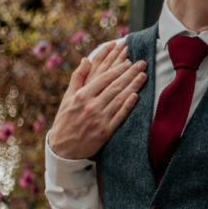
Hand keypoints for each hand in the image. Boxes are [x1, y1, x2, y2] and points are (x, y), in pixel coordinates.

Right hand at [50, 41, 146, 159]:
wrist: (63, 149)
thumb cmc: (65, 120)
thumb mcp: (67, 97)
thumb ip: (78, 77)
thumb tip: (87, 59)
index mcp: (81, 96)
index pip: (104, 79)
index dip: (118, 69)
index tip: (128, 61)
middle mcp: (91, 106)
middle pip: (115, 86)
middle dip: (130, 73)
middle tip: (142, 63)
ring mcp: (99, 119)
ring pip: (120, 99)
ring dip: (133, 86)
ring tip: (143, 76)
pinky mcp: (106, 132)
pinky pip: (120, 116)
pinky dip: (128, 105)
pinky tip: (136, 96)